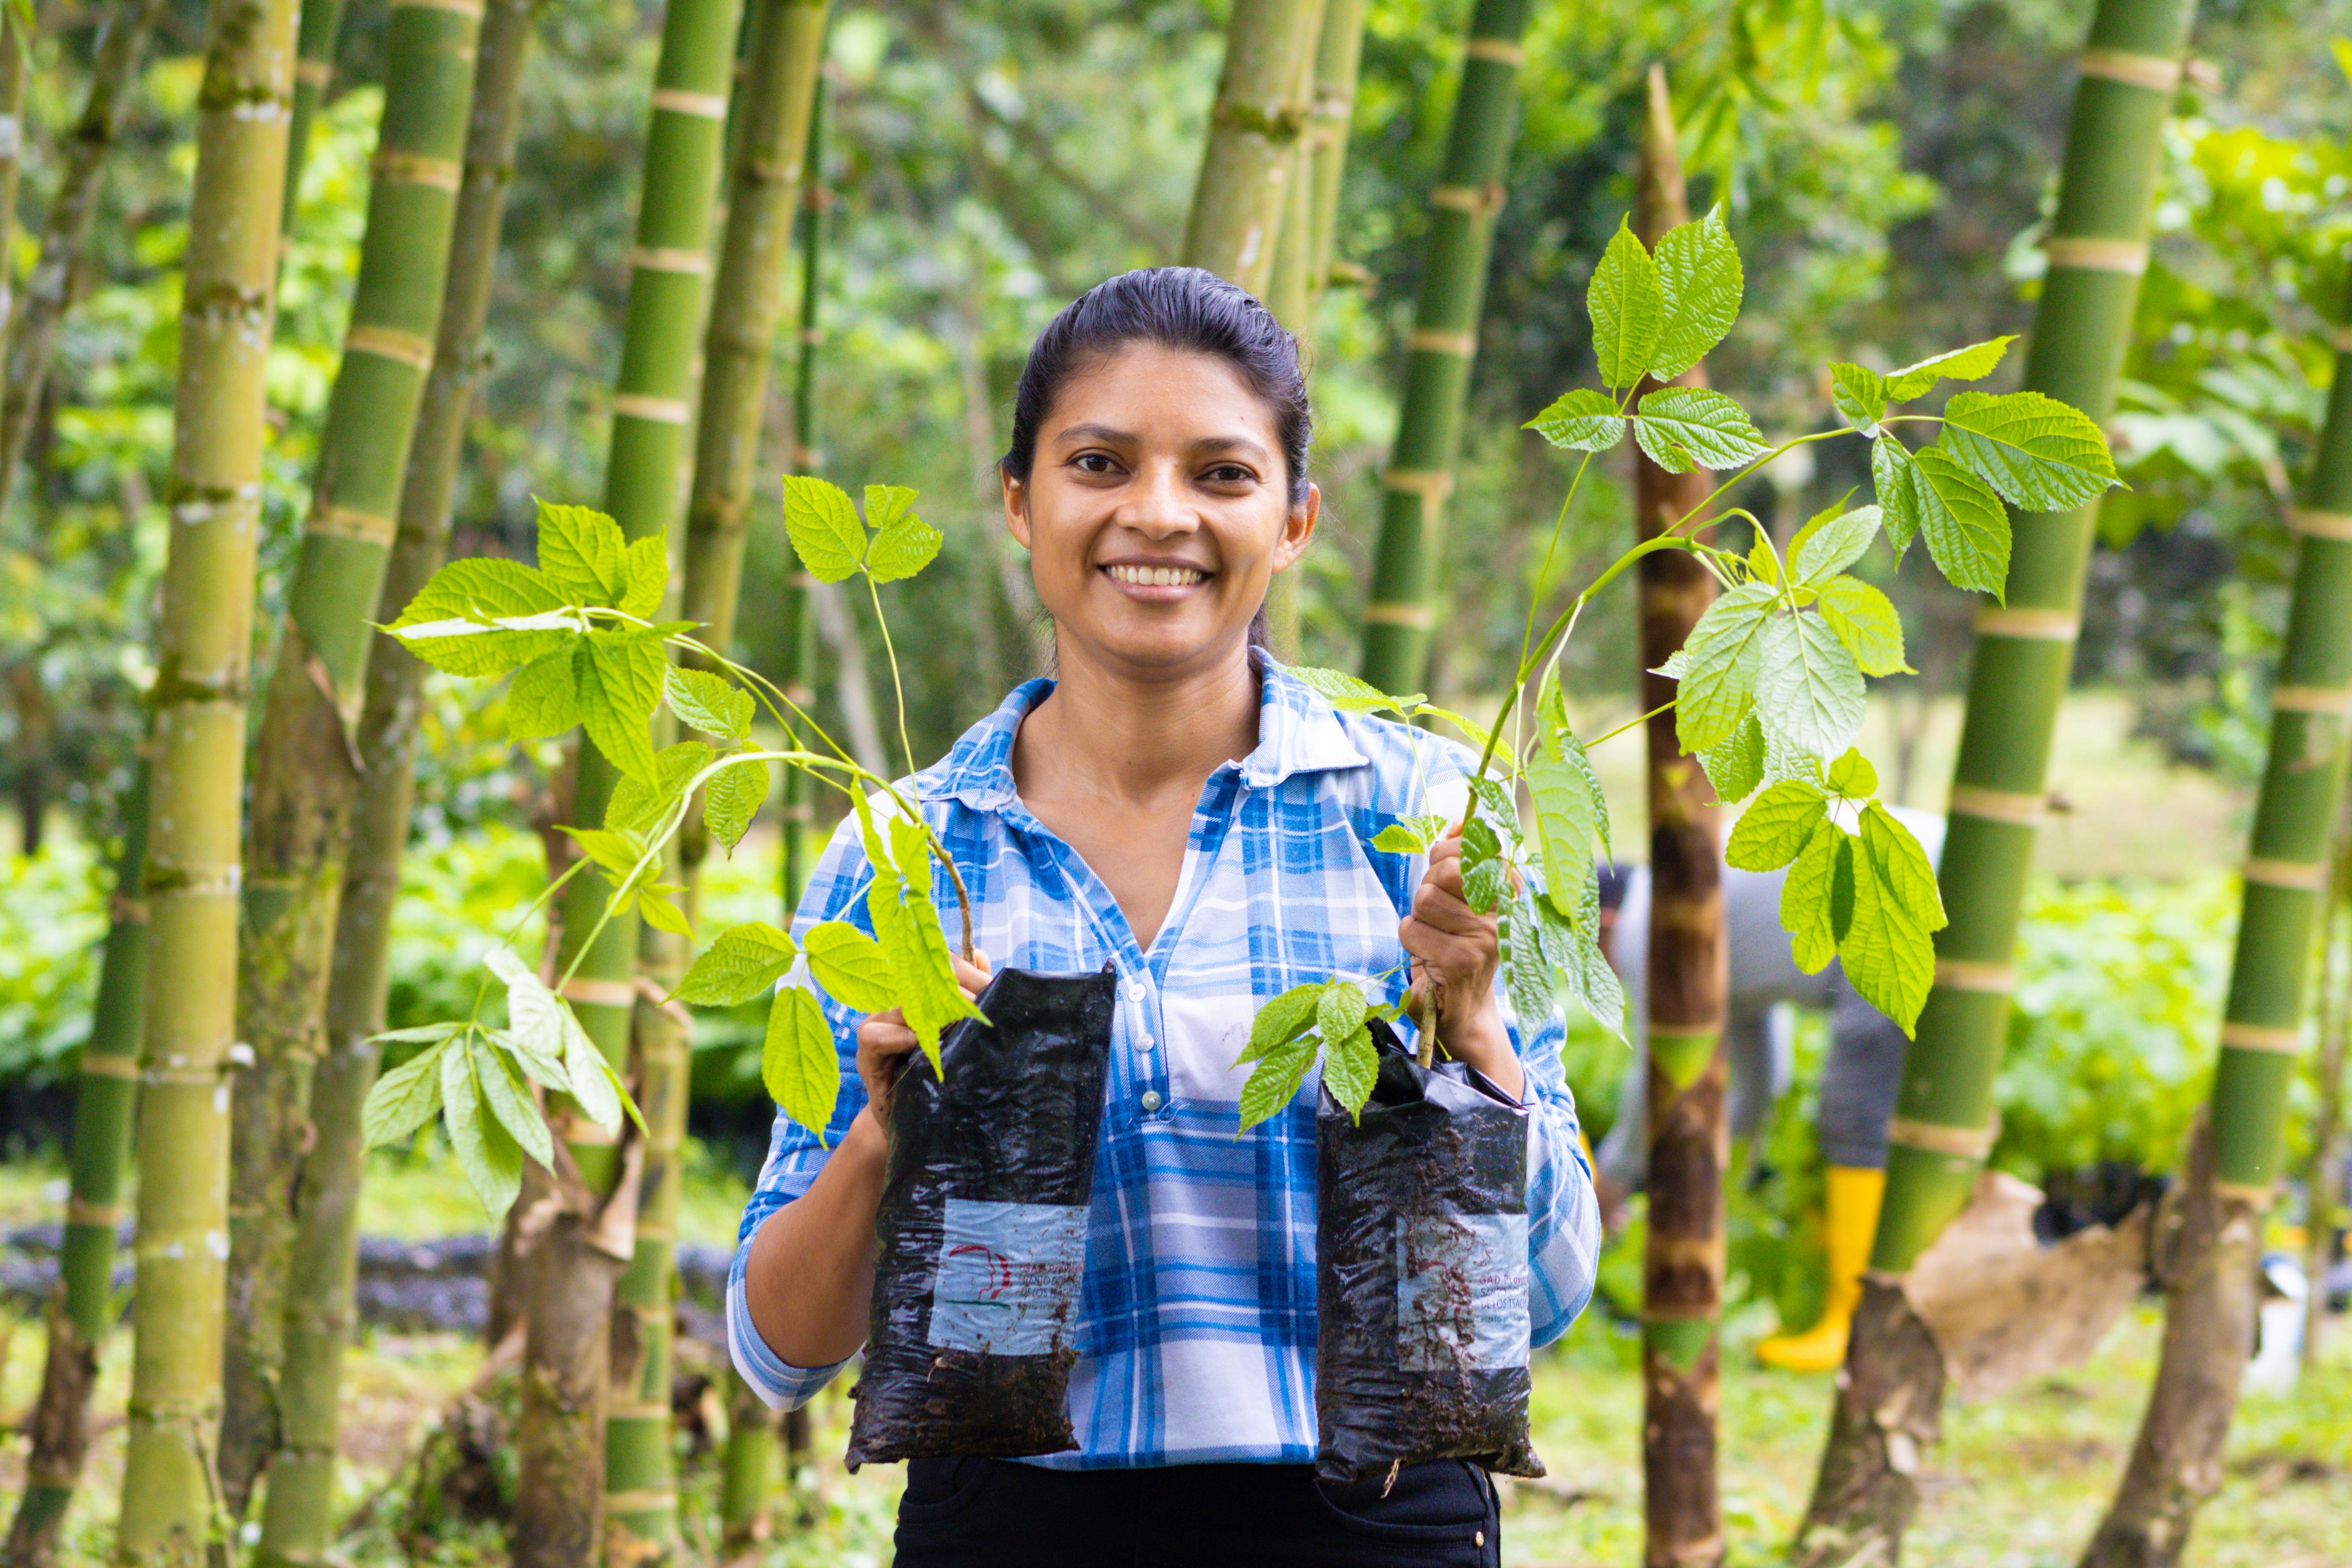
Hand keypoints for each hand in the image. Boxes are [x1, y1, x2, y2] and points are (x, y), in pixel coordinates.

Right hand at [852, 948, 992, 1140]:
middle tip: (980, 1006)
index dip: (964, 972)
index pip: (935, 966)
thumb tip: (980, 954)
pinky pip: (874, 1035)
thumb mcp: (960, 1031)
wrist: (919, 1120)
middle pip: (917, 980)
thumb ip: (970, 995)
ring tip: (954, 1026)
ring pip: (897, 1004)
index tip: (992, 988)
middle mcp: (894, 1004)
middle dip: (953, 991)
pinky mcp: (867, 1056)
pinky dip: (898, 1037)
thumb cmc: (943, 1070)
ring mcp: (877, 1027)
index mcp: (917, 993)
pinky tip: (919, 1046)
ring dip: (929, 1014)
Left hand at [1400, 822, 1523, 1100]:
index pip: (1472, 846)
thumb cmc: (1455, 947)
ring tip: (1433, 938)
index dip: (1445, 855)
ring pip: (1424, 900)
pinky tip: (1428, 957)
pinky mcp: (1460, 961)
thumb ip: (1459, 859)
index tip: (1445, 877)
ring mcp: (1484, 939)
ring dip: (1417, 919)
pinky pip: (1411, 929)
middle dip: (1427, 888)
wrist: (1463, 1010)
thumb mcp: (1460, 901)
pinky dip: (1410, 942)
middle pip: (1445, 871)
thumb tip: (1460, 821)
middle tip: (1435, 914)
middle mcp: (1502, 913)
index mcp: (1508, 891)